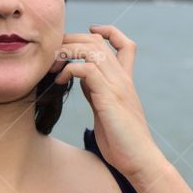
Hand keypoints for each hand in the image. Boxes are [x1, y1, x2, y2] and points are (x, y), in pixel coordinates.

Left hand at [49, 24, 160, 179]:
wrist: (139, 160)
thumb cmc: (122, 141)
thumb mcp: (105, 110)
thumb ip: (96, 91)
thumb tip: (80, 79)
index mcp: (125, 80)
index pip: (125, 44)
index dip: (107, 32)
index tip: (88, 34)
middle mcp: (123, 78)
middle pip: (98, 41)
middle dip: (71, 40)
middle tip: (53, 54)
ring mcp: (117, 86)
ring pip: (91, 50)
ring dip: (67, 52)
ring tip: (53, 65)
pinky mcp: (109, 97)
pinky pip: (87, 69)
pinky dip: (70, 69)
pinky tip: (60, 80)